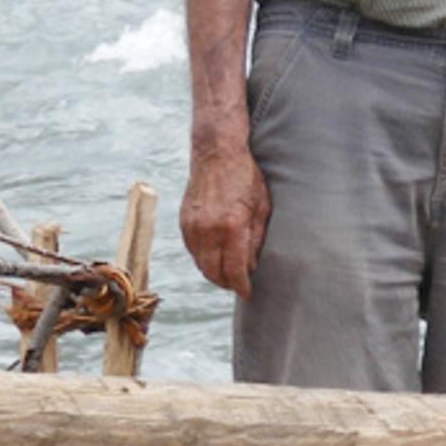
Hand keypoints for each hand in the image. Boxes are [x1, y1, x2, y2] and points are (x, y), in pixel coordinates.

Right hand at [180, 141, 270, 298]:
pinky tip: (214, 257)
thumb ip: (256, 239)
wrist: (217, 153)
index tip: (247, 293)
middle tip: (237, 285)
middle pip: (214, 272)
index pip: (235, 270)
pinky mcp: (184, 221)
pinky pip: (192, 251)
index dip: (241, 286)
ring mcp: (193, 226)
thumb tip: (252, 266)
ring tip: (227, 274)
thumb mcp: (261, 207)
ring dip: (213, 274)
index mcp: (232, 226)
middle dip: (227, 283)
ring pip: (201, 264)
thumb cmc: (246, 177)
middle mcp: (209, 229)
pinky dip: (202, 259)